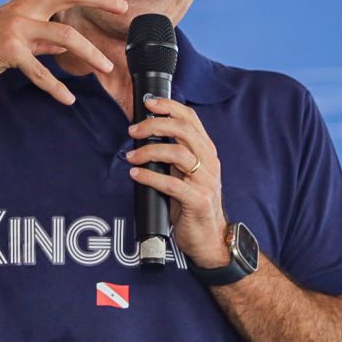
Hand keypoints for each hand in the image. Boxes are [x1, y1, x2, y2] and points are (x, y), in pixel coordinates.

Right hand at [0, 0, 126, 103]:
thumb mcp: (15, 35)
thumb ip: (42, 39)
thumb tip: (64, 47)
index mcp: (26, 0)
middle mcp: (24, 7)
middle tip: (123, 7)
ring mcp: (16, 27)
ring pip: (64, 35)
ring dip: (90, 53)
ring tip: (107, 67)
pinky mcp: (9, 50)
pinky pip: (39, 70)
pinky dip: (56, 87)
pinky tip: (68, 98)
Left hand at [126, 96, 229, 267]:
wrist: (209, 238)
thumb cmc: (192, 205)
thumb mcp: (186, 174)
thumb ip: (174, 155)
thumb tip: (146, 136)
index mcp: (206, 152)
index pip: (191, 119)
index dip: (169, 106)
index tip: (148, 103)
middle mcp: (209, 162)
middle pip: (184, 130)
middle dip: (155, 125)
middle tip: (133, 131)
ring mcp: (206, 181)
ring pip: (178, 153)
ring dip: (149, 151)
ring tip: (131, 156)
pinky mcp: (198, 201)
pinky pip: (172, 184)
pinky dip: (150, 177)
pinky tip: (136, 175)